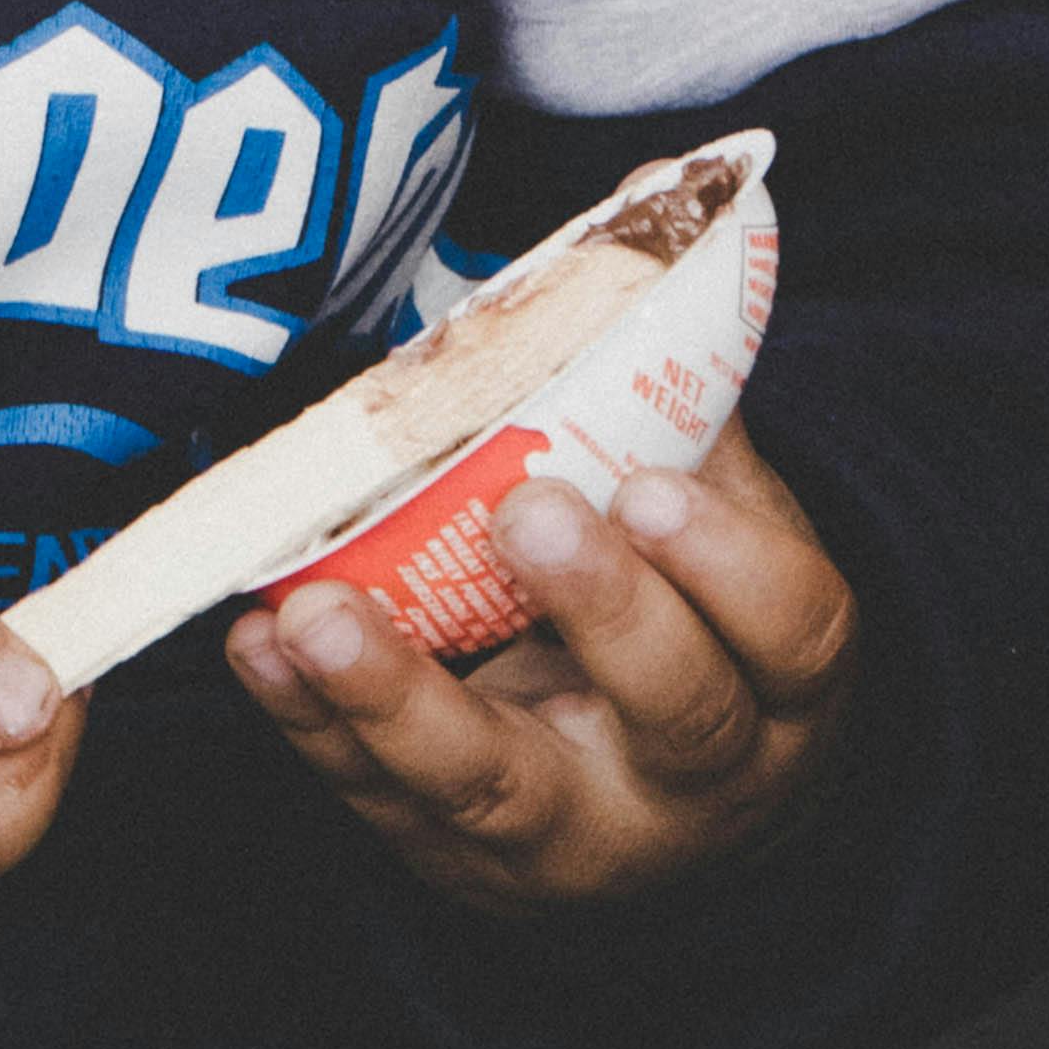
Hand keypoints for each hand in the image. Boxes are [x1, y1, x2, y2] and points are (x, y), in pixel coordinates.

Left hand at [222, 415, 855, 917]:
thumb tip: (646, 188)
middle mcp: (698, 778)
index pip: (788, 629)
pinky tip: (261, 646)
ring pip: (498, 787)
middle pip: (673, 711)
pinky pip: (379, 800)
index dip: (725, 561)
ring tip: (319, 610)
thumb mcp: (706, 499)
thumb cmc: (679, 602)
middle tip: (520, 512)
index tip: (648, 483)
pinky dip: (311, 722)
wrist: (655, 786)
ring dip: (400, 696)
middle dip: (598, 610)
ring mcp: (575, 836)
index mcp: (781, 679)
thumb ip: (670, 366)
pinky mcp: (461, 860)